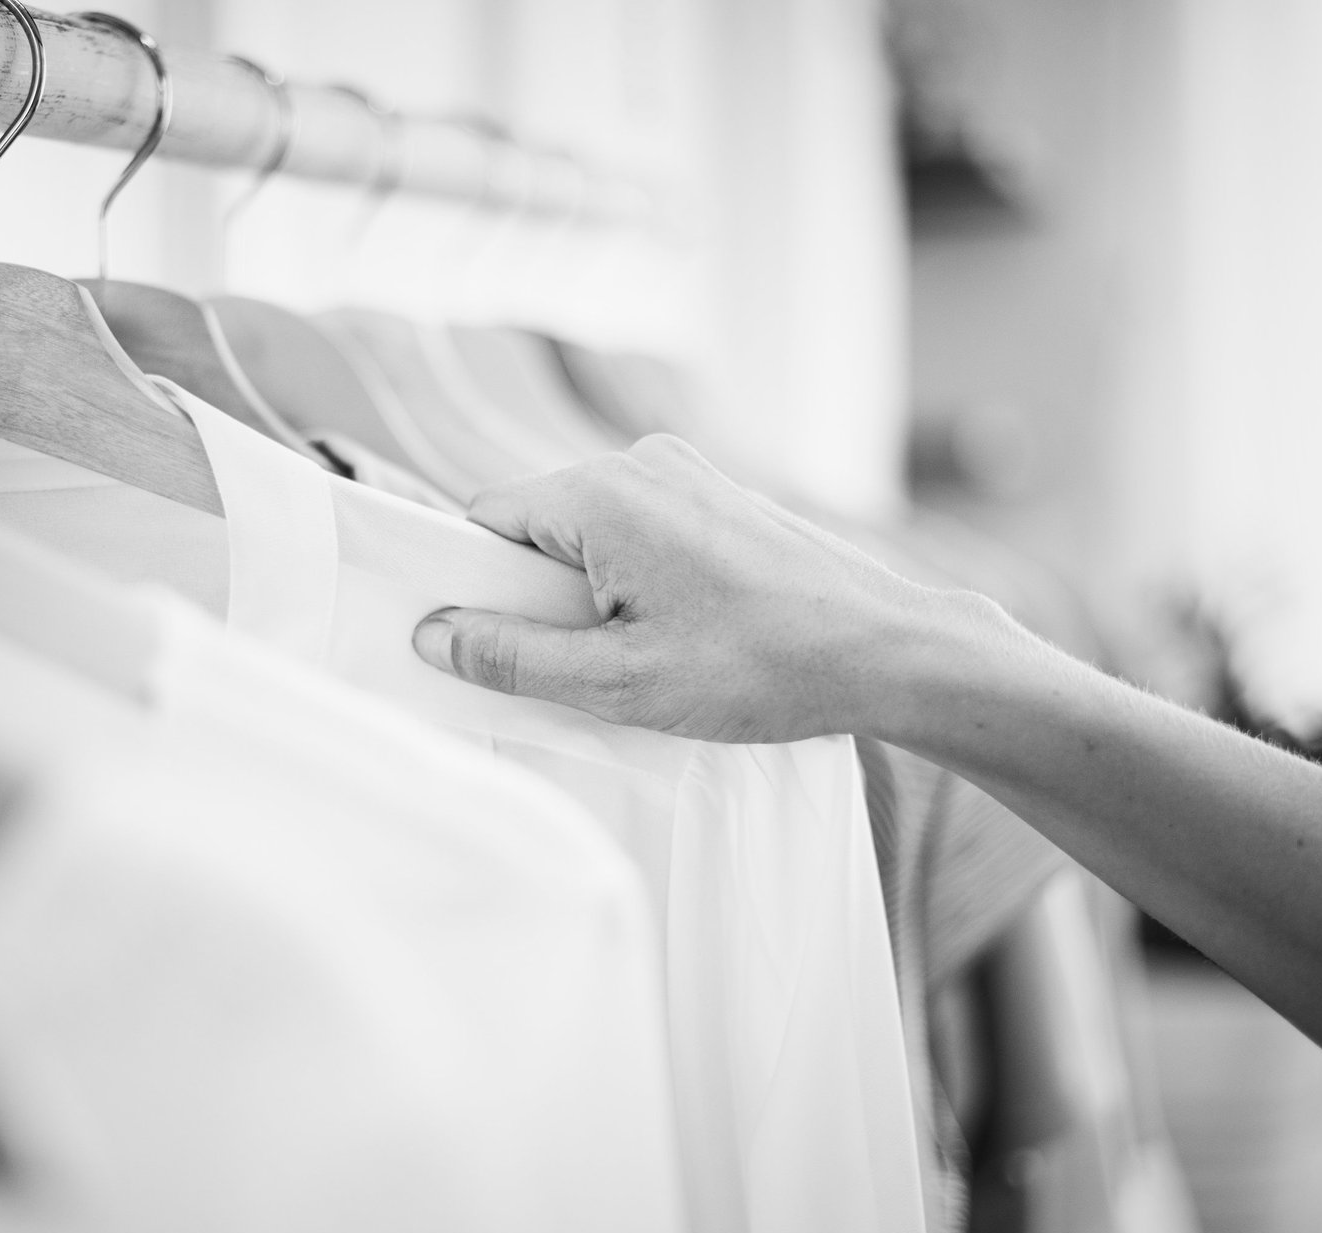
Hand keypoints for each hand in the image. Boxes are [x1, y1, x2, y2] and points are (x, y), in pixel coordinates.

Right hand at [410, 434, 957, 742]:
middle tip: (578, 666)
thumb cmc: (764, 666)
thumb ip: (512, 657)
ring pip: (588, 531)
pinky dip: (632, 580)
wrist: (889, 651)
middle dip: (536, 596)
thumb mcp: (619, 682)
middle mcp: (642, 462)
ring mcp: (686, 474)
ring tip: (638, 656)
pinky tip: (674, 636)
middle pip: (537, 524)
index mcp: (604, 492)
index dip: (472, 586)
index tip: (488, 645)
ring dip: (588, 594)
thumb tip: (433, 633)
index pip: (486, 519)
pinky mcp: (717, 497)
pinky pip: (637, 531)